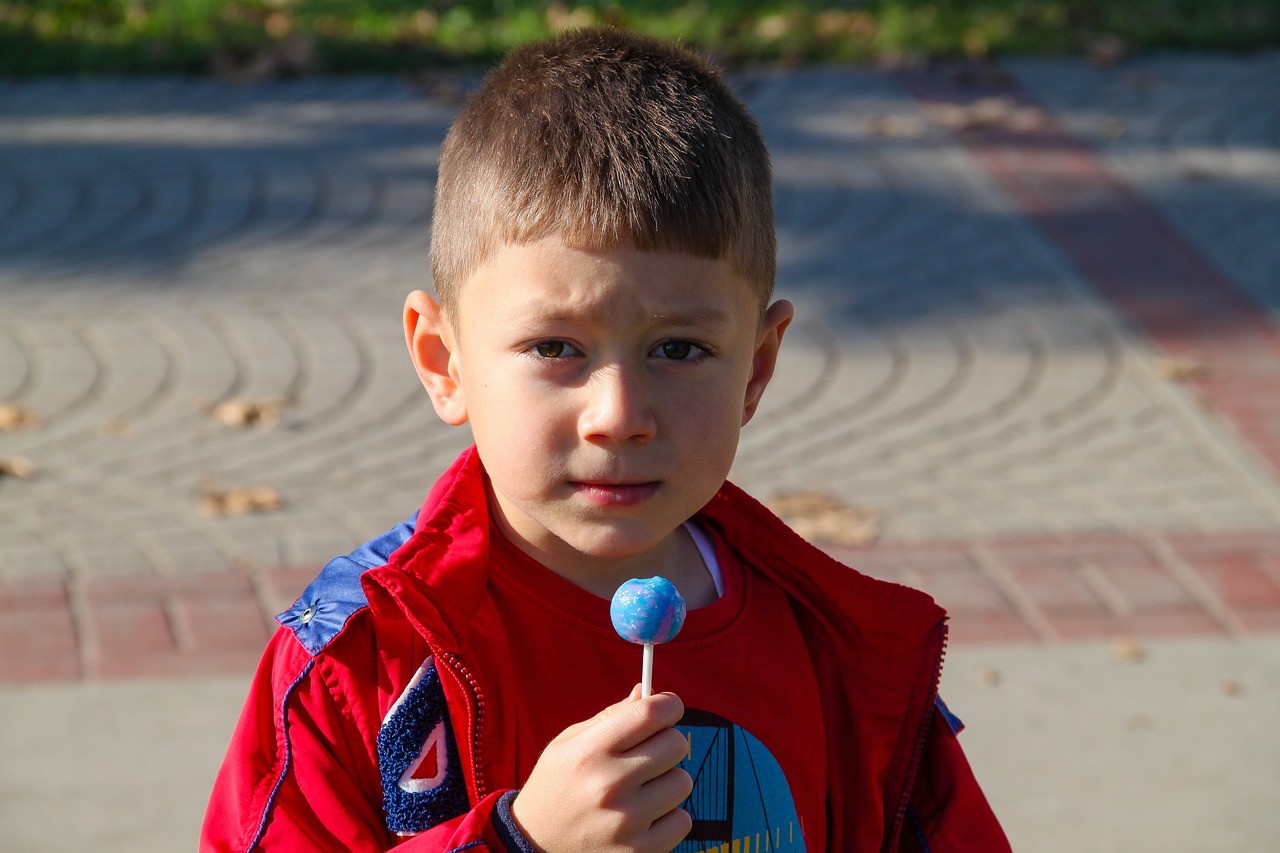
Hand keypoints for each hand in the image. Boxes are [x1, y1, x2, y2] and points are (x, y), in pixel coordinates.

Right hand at [510, 685, 692, 852]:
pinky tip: (643, 817)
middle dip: (667, 742)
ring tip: (640, 790)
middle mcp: (608, 785)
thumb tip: (648, 692)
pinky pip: (682, 820)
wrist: (533, 845)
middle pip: (675, 744)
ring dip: (667, 781)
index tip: (668, 709)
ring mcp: (626, 822)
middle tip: (649, 752)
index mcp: (590, 751)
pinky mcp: (639, 852)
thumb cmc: (557, 784)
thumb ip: (611, 716)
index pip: (650, 713)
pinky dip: (668, 817)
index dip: (669, 705)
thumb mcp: (569, 743)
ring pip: (682, 782)